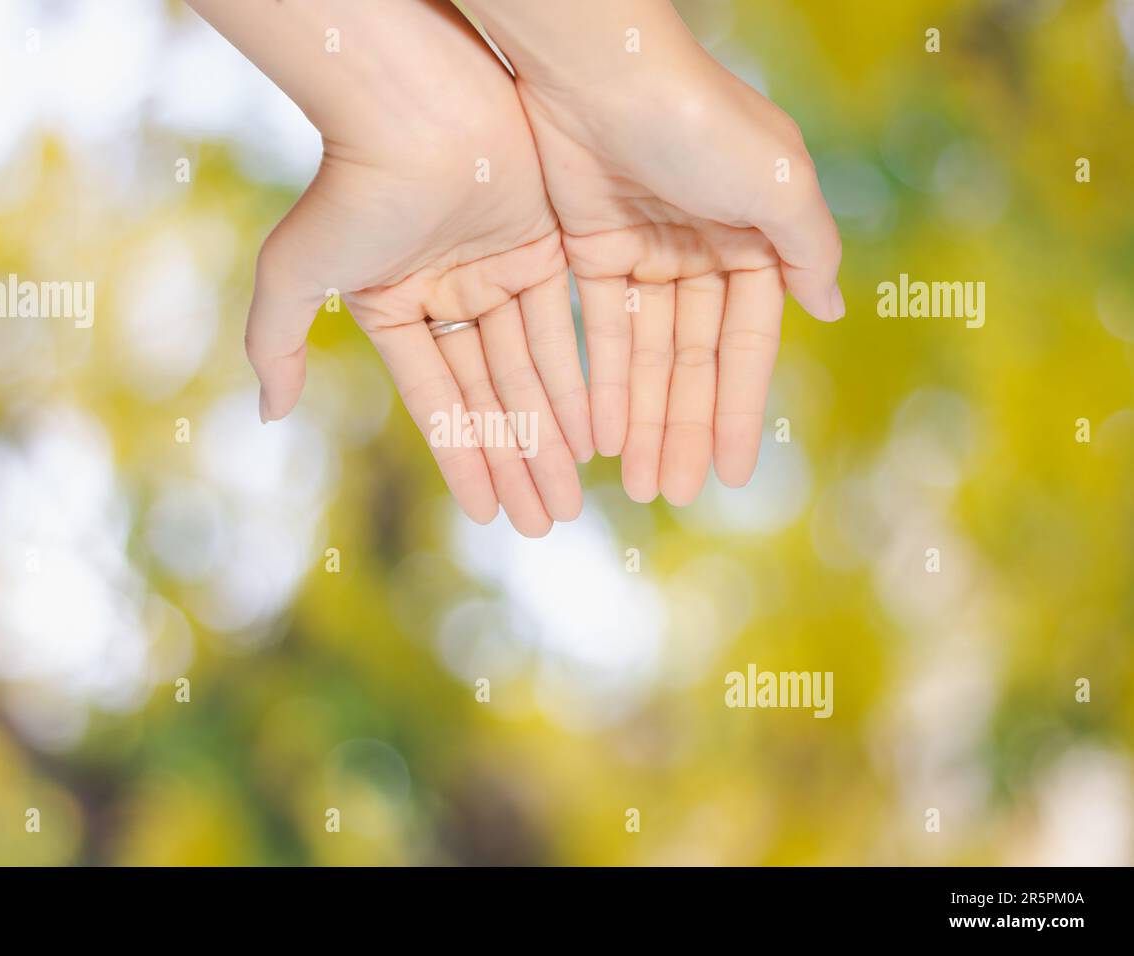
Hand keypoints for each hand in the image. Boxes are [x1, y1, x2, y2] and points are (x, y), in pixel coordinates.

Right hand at [195, 0, 592, 535]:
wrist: (411, 100)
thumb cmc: (349, 188)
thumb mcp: (296, 275)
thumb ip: (278, 343)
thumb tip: (269, 416)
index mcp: (396, 307)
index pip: (438, 400)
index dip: (465, 458)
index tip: (490, 514)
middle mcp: (451, 293)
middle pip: (493, 395)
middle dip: (517, 462)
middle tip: (545, 525)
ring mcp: (501, 269)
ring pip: (534, 370)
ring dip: (552, 435)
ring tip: (571, 499)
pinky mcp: (548, 242)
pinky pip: (569, 326)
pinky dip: (582, 377)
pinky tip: (596, 436)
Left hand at [472, 1, 843, 503]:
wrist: (601, 70)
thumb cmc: (699, 122)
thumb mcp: (776, 183)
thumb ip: (806, 248)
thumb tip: (832, 306)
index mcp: (755, 238)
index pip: (745, 344)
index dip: (736, 409)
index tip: (729, 474)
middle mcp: (702, 249)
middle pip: (689, 361)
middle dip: (681, 427)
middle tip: (669, 494)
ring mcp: (643, 250)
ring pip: (642, 354)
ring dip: (639, 416)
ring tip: (633, 482)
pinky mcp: (587, 248)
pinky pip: (595, 329)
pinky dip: (597, 377)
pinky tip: (594, 433)